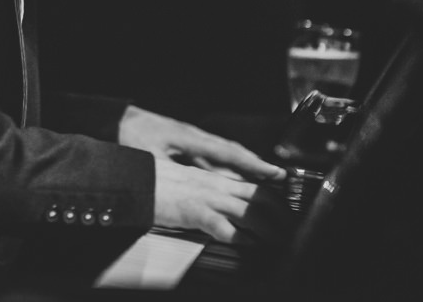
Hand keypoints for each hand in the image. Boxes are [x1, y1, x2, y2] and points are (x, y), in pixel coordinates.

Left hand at [118, 105, 284, 181]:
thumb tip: (190, 189)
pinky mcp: (178, 144)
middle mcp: (192, 136)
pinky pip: (206, 157)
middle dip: (254, 165)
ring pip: (219, 155)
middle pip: (229, 153)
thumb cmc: (127, 135)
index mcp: (189, 137)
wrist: (110, 119)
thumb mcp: (149, 158)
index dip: (253, 165)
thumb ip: (172, 173)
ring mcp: (186, 139)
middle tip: (277, 178)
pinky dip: (220, 167)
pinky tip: (225, 178)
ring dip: (239, 166)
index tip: (275, 173)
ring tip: (259, 180)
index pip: (228, 153)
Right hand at [152, 159, 292, 244]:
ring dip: (267, 229)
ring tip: (278, 241)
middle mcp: (214, 185)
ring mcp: (205, 197)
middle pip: (258, 197)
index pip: (253, 186)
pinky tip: (248, 245)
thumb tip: (220, 205)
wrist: (132, 180)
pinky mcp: (193, 211)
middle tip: (291, 229)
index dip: (275, 199)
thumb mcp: (185, 183)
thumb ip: (204, 191)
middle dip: (280, 215)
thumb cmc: (154, 183)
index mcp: (212, 178)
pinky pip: (223, 226)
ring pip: (248, 211)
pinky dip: (239, 237)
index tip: (287, 211)